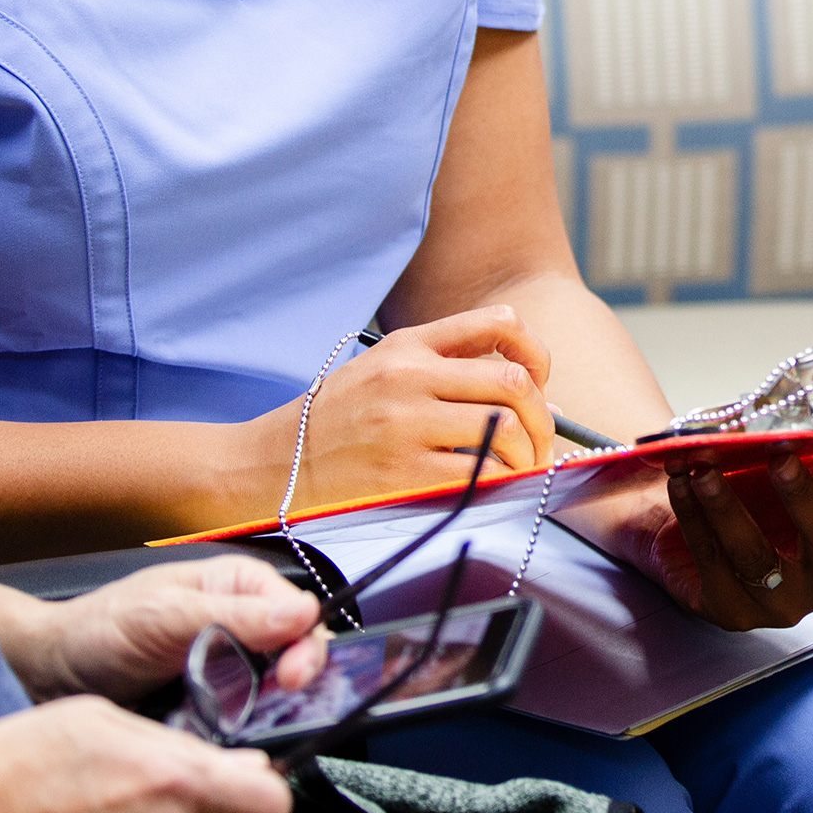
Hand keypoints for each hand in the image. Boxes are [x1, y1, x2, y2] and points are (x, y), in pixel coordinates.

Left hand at [15, 555, 326, 704]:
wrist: (51, 675)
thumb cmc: (99, 629)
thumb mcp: (163, 615)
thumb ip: (230, 616)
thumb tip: (300, 615)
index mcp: (241, 588)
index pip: (301, 616)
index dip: (304, 647)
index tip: (291, 678)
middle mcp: (245, 626)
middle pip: (299, 656)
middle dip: (297, 683)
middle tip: (279, 705)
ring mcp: (232, 670)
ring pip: (280, 693)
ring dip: (273, 713)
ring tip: (255, 729)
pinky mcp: (217, 708)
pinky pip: (248, 722)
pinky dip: (246, 734)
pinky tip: (234, 744)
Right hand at [212, 308, 560, 529]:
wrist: (270, 465)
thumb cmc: (335, 423)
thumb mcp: (381, 371)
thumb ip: (446, 370)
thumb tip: (533, 396)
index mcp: (408, 345)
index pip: (499, 324)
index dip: (537, 354)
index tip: (541, 383)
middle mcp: (408, 376)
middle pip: (513, 382)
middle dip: (542, 418)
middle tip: (539, 443)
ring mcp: (405, 424)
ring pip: (505, 428)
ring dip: (526, 455)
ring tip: (519, 470)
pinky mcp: (402, 472)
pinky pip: (479, 474)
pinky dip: (502, 482)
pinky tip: (495, 488)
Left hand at [619, 441, 812, 630]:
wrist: (689, 537)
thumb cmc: (752, 503)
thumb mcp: (784, 481)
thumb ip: (810, 457)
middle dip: (800, 493)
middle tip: (779, 456)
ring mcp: (777, 605)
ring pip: (754, 554)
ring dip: (727, 505)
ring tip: (705, 469)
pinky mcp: (731, 612)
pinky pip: (710, 560)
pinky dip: (693, 518)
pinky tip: (679, 485)